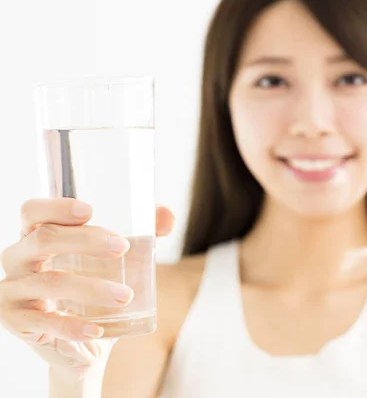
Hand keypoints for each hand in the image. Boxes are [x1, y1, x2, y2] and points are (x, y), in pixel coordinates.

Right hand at [0, 198, 174, 377]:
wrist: (82, 342)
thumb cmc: (96, 286)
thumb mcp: (117, 260)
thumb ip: (143, 233)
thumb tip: (169, 215)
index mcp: (37, 236)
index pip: (33, 212)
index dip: (56, 207)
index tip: (90, 211)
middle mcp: (18, 259)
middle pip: (43, 239)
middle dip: (85, 240)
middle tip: (123, 247)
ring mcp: (13, 291)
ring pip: (50, 282)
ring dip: (91, 288)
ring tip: (125, 296)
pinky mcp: (17, 322)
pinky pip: (44, 323)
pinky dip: (73, 326)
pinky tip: (97, 329)